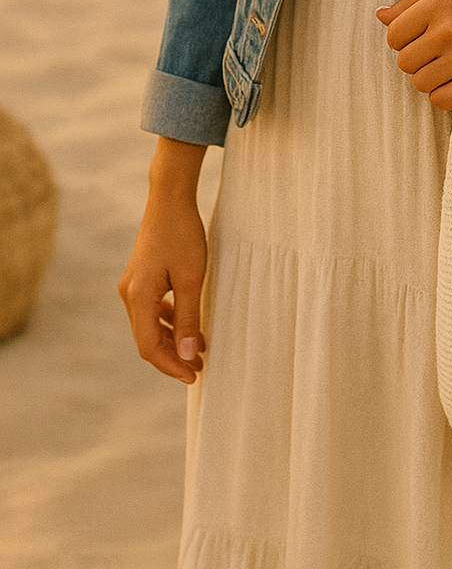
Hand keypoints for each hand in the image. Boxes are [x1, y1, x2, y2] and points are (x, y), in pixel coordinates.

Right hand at [118, 139, 207, 383]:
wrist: (170, 198)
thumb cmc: (183, 234)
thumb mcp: (192, 278)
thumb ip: (189, 317)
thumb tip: (189, 354)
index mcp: (138, 297)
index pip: (149, 346)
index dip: (171, 365)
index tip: (195, 375)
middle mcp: (129, 294)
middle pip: (147, 338)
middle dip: (173, 355)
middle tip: (199, 366)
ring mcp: (132, 285)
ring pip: (149, 325)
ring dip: (172, 339)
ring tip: (199, 349)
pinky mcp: (140, 277)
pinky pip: (151, 309)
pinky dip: (168, 321)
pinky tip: (188, 324)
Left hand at [376, 0, 451, 109]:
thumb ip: (414, 3)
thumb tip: (380, 15)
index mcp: (441, 0)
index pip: (393, 34)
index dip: (404, 40)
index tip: (422, 40)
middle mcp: (450, 27)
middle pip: (404, 62)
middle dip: (418, 61)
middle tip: (441, 54)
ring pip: (420, 84)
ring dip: (432, 80)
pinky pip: (441, 101)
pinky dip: (446, 96)